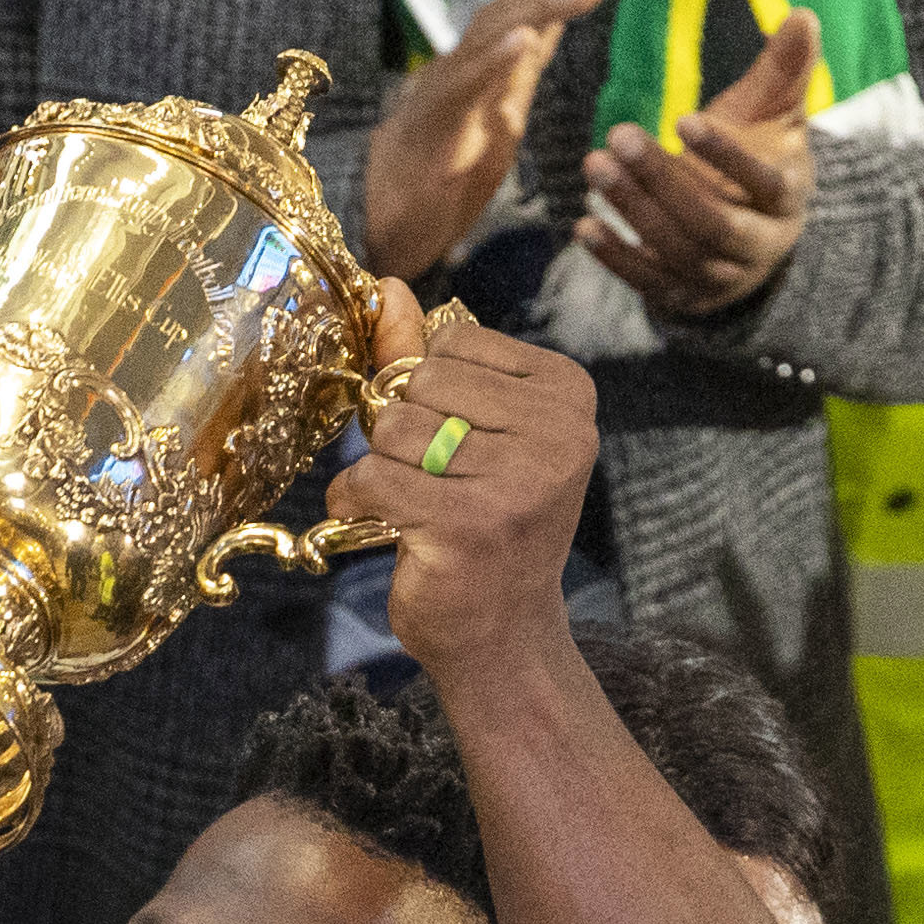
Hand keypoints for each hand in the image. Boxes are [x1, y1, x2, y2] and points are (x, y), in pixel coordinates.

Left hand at [334, 289, 596, 671]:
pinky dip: (354, 500)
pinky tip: (375, 522)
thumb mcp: (471, 431)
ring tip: (413, 505)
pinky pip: (374, 478)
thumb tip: (387, 288)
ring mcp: (518, 481)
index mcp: (568, 394)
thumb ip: (427, 359)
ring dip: (382, 468)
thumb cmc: (485, 525)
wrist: (502, 634)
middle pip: (421, 384)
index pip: (453, 345)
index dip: (426, 391)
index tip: (452, 441)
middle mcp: (558, 433)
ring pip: (394, 429)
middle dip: (401, 430)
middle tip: (426, 478)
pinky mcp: (469, 526)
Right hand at [361, 0, 627, 280]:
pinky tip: (525, 40)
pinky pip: (463, 87)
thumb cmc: (437, 180)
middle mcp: (467, 65)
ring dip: (543, 7)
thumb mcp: (496, 121)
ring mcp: (447, 90)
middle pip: (519, 8)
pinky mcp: (432, 125)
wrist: (381, 225)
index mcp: (487, 68)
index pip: (534, 12)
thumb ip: (518, 76)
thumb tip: (546, 32)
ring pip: (494, 36)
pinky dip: (494, 61)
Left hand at [578, 11, 818, 316]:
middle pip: (710, 221)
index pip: (762, 181)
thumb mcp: (774, 114)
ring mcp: (721, 279)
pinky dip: (615, 258)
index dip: (726, 155)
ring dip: (631, 208)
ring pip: (676, 250)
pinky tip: (584, 226)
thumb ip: (784, 70)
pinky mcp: (685, 299)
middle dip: (661, 180)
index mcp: (786, 199)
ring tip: (594, 166)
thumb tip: (802, 14)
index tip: (683, 119)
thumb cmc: (760, 156)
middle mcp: (758, 246)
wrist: (752, 237)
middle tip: (617, 137)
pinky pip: (648, 283)